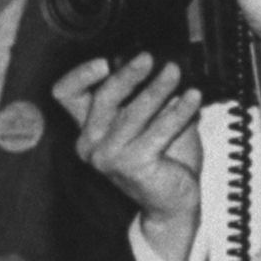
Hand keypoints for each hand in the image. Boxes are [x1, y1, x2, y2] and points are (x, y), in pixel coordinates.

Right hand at [59, 52, 202, 260]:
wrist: (172, 201)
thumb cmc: (161, 159)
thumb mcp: (147, 120)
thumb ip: (144, 95)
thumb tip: (160, 64)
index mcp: (88, 128)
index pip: (67, 95)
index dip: (80, 74)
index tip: (105, 61)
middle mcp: (91, 143)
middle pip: (102, 97)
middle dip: (127, 74)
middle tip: (149, 59)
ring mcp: (109, 156)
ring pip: (134, 111)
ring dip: (158, 88)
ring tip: (176, 74)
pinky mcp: (133, 165)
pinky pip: (160, 129)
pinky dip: (179, 111)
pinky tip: (193, 99)